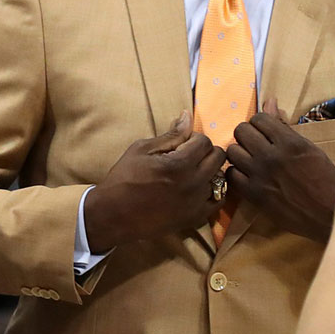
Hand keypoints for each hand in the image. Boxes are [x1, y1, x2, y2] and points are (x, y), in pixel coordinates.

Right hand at [83, 111, 225, 248]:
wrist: (113, 215)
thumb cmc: (124, 178)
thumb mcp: (142, 149)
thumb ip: (170, 134)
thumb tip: (187, 116)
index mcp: (180, 164)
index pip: (205, 142)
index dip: (193, 139)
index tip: (181, 144)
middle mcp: (193, 183)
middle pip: (218, 157)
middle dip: (205, 152)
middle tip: (188, 156)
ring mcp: (196, 202)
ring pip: (221, 177)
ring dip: (210, 171)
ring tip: (192, 173)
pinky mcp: (195, 218)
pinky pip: (219, 200)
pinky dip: (213, 191)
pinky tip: (198, 188)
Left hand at [226, 99, 334, 241]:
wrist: (328, 214)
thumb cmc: (325, 179)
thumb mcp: (309, 148)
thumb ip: (284, 126)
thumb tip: (269, 102)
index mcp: (289, 142)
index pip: (259, 118)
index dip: (261, 123)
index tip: (266, 132)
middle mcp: (271, 156)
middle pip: (241, 131)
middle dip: (248, 134)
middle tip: (256, 144)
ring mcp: (260, 176)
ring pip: (232, 151)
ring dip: (240, 152)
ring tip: (251, 159)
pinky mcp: (253, 194)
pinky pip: (231, 174)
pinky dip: (237, 172)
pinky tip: (248, 174)